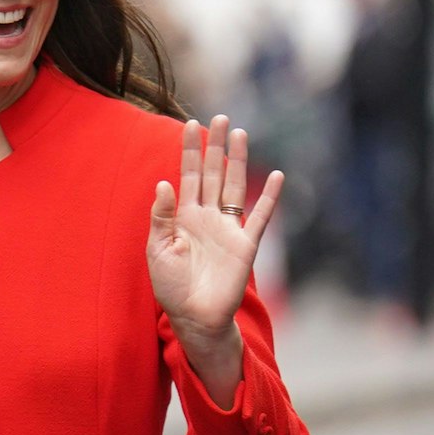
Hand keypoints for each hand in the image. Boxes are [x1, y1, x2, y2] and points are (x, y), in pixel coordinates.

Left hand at [147, 116, 283, 399]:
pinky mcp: (246, 244)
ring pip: (234, 186)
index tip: (189, 124)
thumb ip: (162, 217)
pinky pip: (260, 216)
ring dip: (238, 161)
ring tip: (240, 133)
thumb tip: (163, 183)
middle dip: (215, 145)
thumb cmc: (172, 286)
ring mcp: (228, 228)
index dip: (188, 150)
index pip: (186, 175)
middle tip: (220, 117)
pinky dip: (269, 197)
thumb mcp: (157, 249)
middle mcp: (207, 216)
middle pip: (212, 172)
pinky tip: (276, 176)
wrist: (194, 316)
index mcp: (183, 216)